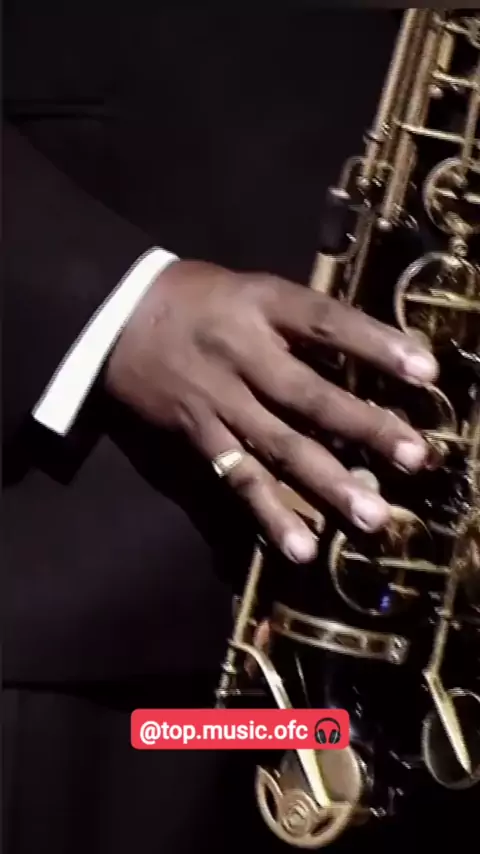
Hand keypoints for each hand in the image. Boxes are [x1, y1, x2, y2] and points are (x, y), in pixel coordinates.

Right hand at [106, 260, 437, 562]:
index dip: (375, 343)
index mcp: (261, 305)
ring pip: (277, 445)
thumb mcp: (253, 289)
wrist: (118, 319)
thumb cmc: (200, 300)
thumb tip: (373, 355)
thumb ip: (302, 321)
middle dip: (364, 427)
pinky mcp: (198, 435)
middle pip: (308, 394)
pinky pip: (237, 477)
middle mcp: (241, 353)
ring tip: (370, 516)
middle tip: (414, 456)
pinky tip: (300, 545)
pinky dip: (269, 512)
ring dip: (326, 483)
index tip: (426, 369)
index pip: (326, 322)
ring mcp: (218, 399)